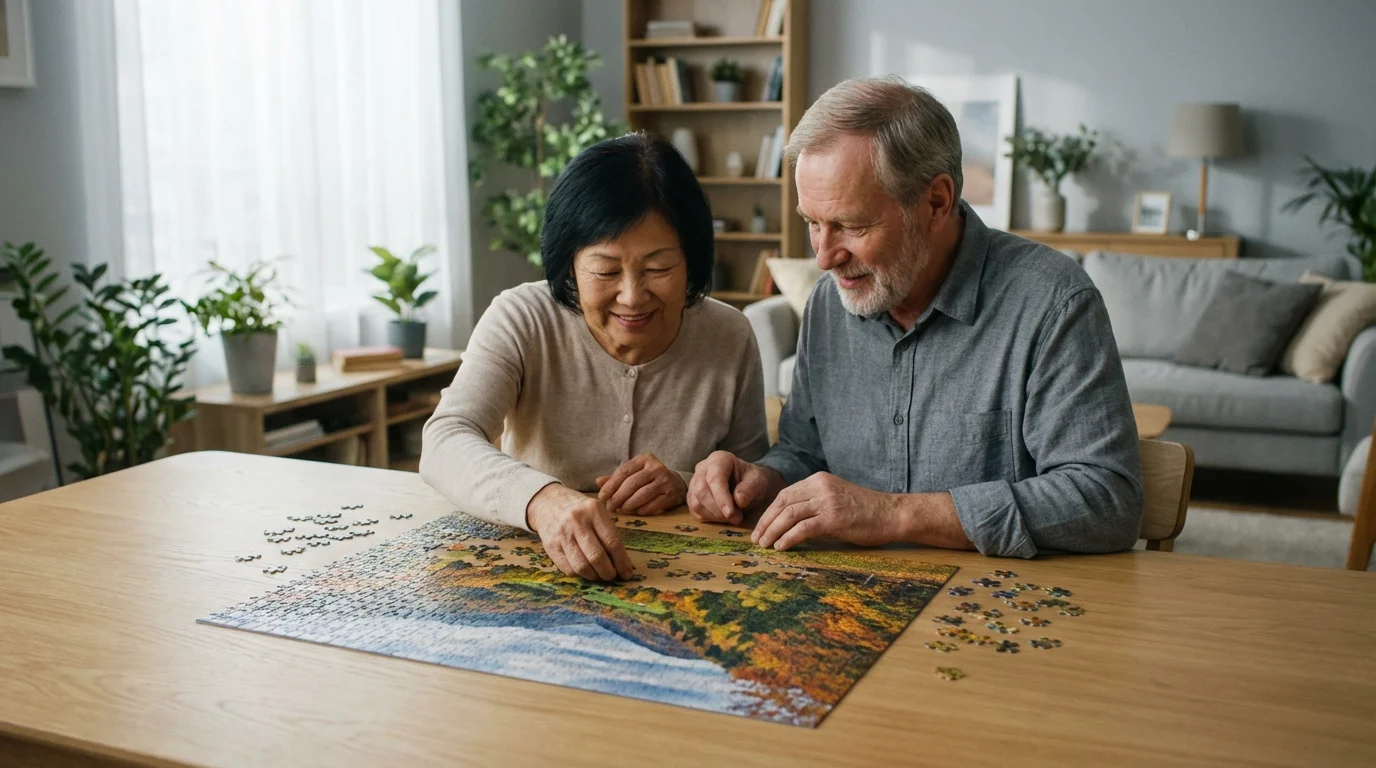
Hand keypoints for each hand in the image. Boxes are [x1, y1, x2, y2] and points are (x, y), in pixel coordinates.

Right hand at [525, 484, 634, 580]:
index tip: (627, 574)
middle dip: (608, 572)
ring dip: (594, 576)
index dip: (622, 562)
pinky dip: (580, 574)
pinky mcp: (551, 546)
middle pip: (597, 556)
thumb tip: (623, 564)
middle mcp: (577, 521)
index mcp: (594, 510)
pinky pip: (568, 569)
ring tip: (599, 575)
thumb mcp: (597, 513)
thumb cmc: (580, 510)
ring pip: (582, 566)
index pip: (612, 542)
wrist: (549, 502)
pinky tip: (585, 571)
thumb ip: (609, 534)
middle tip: (612, 576)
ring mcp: (562, 534)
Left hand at [595, 453, 685, 515]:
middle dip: (618, 497)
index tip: (601, 497)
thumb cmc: (649, 479)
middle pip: (632, 484)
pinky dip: (642, 510)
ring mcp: (665, 481)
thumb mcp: (634, 474)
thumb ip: (616, 478)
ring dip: (628, 505)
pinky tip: (636, 512)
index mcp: (644, 459)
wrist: (676, 484)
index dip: (611, 485)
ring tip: (621, 510)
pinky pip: (653, 505)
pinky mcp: (671, 495)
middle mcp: (656, 468)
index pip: (623, 471)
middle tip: (610, 507)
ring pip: (642, 495)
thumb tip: (598, 482)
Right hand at [687, 450, 778, 524]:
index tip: (731, 512)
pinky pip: (695, 511)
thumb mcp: (758, 481)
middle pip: (701, 491)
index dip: (721, 497)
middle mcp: (702, 468)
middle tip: (736, 518)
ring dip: (715, 516)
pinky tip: (723, 517)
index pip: (715, 478)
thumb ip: (750, 488)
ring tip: (733, 517)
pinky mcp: (692, 497)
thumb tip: (738, 500)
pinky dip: (710, 518)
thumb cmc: (751, 480)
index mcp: (719, 459)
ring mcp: (694, 483)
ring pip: (696, 503)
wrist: (745, 484)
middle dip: (718, 509)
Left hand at [752, 472, 901, 550]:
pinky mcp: (834, 518)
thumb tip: (790, 521)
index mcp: (819, 480)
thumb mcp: (836, 499)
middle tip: (755, 539)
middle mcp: (820, 487)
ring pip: (790, 514)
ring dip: (773, 531)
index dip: (769, 512)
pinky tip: (782, 547)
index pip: (785, 494)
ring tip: (764, 545)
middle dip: (766, 522)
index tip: (760, 527)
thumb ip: (815, 503)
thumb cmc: (866, 511)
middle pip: (783, 502)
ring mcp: (827, 501)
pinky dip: (789, 538)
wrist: (892, 514)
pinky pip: (804, 527)